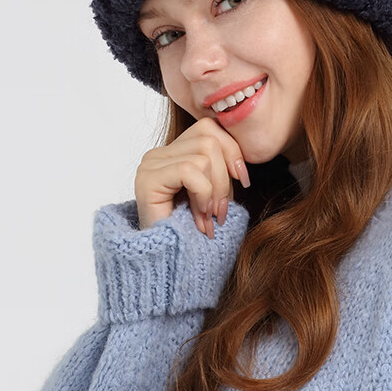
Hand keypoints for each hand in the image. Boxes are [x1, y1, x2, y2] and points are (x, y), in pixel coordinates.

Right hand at [135, 115, 250, 237]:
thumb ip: (220, 171)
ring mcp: (150, 164)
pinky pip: (190, 170)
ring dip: (214, 190)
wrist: (165, 262)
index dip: (232, 151)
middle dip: (225, 176)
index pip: (209, 128)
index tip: (243, 180)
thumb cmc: (189, 232)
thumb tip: (243, 159)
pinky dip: (203, 193)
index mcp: (173, 153)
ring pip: (203, 154)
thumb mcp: (212, 195)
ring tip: (208, 216)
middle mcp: (158, 154)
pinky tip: (199, 215)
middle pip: (209, 138)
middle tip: (222, 209)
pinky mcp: (148, 179)